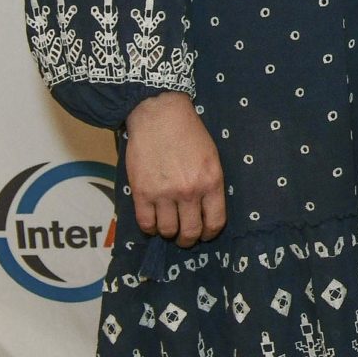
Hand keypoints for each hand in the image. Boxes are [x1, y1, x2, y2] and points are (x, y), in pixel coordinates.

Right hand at [124, 91, 225, 246]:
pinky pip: (145, 223)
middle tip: (185, 237)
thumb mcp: (212, 157)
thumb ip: (211, 184)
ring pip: (167, 231)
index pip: (215, 222)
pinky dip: (150, 228)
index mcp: (211, 182)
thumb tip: (206, 210)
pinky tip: (153, 221)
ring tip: (168, 226)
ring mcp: (164, 194)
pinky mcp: (142, 193)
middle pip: (190, 232)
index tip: (206, 234)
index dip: (210, 233)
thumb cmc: (189, 134)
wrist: (160, 117)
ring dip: (168, 232)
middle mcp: (189, 192)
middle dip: (189, 239)